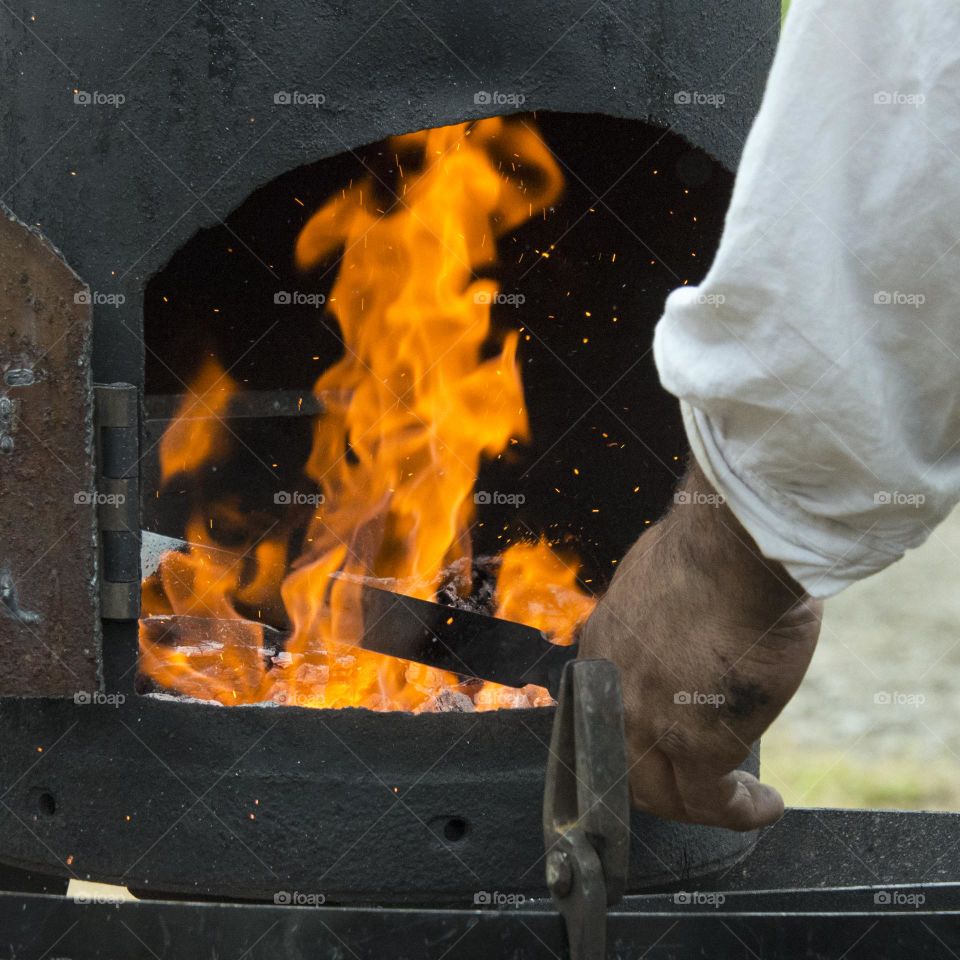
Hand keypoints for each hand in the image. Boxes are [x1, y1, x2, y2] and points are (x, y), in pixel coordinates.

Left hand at [579, 459, 821, 830]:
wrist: (732, 548)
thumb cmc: (711, 548)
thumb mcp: (661, 577)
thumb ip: (662, 608)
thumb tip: (688, 613)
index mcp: (605, 645)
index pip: (604, 713)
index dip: (634, 737)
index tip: (665, 743)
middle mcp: (613, 690)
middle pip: (622, 764)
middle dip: (658, 784)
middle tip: (697, 785)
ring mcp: (648, 721)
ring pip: (662, 793)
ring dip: (699, 805)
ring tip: (737, 801)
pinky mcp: (696, 744)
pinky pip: (712, 802)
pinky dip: (740, 811)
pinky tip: (764, 803)